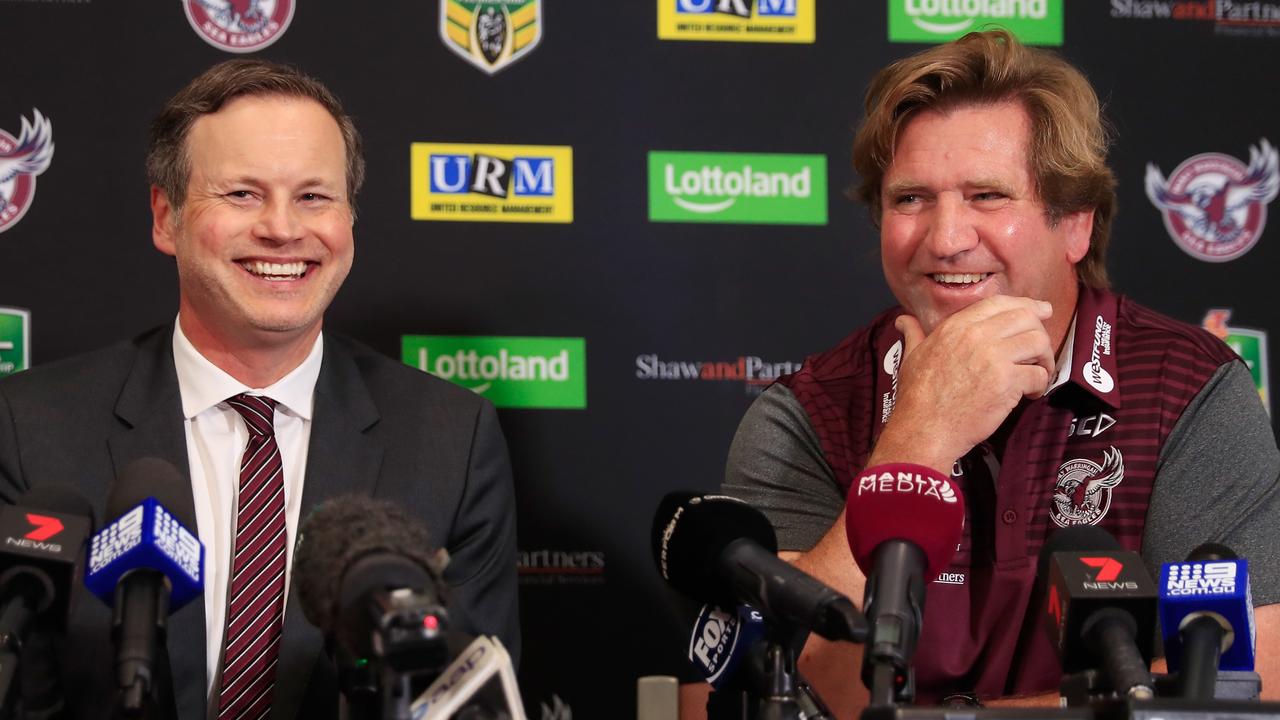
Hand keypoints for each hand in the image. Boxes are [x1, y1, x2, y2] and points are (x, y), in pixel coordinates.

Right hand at [869, 295, 1054, 474]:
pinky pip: (1039, 374)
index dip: (1025, 305)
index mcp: (955, 326)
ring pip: (1038, 342)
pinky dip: (1040, 384)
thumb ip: (914, 333)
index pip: (999, 303)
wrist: (924, 429)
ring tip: (1037, 372)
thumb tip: (904, 321)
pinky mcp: (1007, 382)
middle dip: (1039, 331)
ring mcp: (993, 357)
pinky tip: (1029, 393)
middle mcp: (976, 336)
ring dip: (1044, 358)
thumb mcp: (911, 356)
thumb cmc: (918, 398)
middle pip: (1025, 317)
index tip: (1039, 311)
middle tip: (1039, 349)